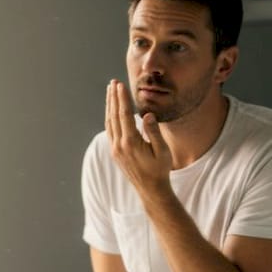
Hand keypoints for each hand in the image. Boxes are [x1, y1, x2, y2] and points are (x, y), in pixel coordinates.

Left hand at [105, 79, 172, 196]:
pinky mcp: (115, 152)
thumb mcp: (162, 151)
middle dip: (113, 98)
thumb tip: (147, 114)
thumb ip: (154, 132)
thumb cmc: (160, 169)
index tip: (120, 85)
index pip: (124, 115)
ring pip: (109, 122)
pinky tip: (111, 109)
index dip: (122, 98)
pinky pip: (110, 130)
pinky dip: (110, 117)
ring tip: (110, 91)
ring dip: (109, 105)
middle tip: (113, 82)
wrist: (150, 189)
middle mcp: (119, 145)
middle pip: (113, 116)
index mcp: (131, 143)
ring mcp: (115, 149)